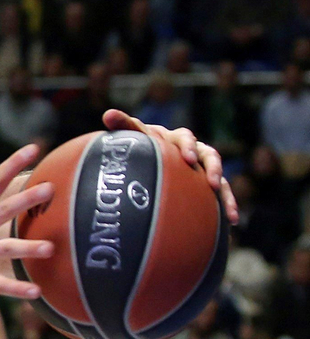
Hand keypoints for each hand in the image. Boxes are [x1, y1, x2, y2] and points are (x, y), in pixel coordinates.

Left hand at [103, 110, 237, 221]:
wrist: (147, 159)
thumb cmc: (140, 145)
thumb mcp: (133, 135)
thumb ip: (124, 124)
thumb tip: (108, 114)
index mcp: (176, 139)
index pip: (185, 138)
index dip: (188, 147)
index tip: (187, 159)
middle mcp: (194, 152)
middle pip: (209, 156)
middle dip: (212, 169)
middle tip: (212, 183)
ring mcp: (202, 170)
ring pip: (219, 179)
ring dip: (226, 195)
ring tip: (230, 213)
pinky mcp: (206, 187)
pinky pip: (220, 196)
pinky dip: (226, 208)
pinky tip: (232, 224)